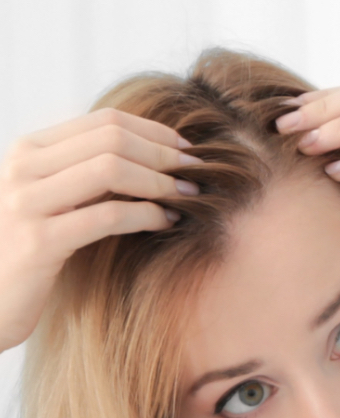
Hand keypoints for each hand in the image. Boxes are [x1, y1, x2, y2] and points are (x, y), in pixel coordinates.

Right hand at [0, 108, 202, 352]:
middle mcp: (24, 167)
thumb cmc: (30, 255)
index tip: (187, 152)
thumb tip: (148, 161)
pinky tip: (166, 222)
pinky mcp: (39, 242)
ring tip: (188, 197)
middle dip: (163, 155)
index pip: (104, 121)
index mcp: (30, 149)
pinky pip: (105, 217)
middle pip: (112, 139)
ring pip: (110, 169)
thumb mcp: (53, 205)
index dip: (155, 132)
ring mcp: (28, 202)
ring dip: (159, 182)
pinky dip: (145, 215)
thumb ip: (85, 179)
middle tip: (197, 174)